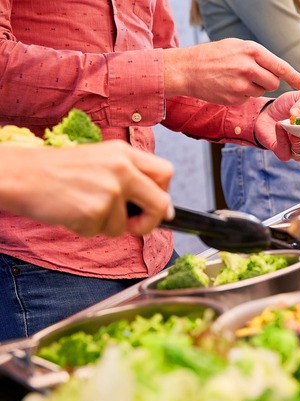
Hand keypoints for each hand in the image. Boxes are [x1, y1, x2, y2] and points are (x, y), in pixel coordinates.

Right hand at [1, 141, 172, 235]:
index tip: (160, 209)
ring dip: (106, 226)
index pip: (166, 172)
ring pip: (126, 225)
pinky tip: (70, 213)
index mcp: (124, 153)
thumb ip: (129, 177)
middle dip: (151, 221)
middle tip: (134, 226)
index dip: (166, 194)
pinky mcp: (95, 211)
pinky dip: (86, 229)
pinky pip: (101, 233)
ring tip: (81, 208)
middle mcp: (122, 168)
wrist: (18, 174)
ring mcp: (110, 190)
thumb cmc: (54, 170)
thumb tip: (163, 208)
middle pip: (161, 202)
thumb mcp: (99, 161)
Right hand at [163, 38, 299, 105]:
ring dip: (253, 88)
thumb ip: (258, 57)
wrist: (186, 69)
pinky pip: (247, 99)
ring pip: (261, 92)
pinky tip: (227, 86)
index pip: (280, 66)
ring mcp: (241, 85)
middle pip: (274, 83)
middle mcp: (248, 68)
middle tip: (254, 77)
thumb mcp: (236, 47)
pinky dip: (241, 95)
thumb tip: (278, 69)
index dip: (294, 77)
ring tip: (235, 79)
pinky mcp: (234, 98)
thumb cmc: (212, 56)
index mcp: (251, 51)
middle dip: (268, 83)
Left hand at [254, 90, 299, 160]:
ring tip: (292, 127)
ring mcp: (297, 148)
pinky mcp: (283, 152)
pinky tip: (280, 126)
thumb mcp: (297, 96)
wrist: (265, 112)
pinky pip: (286, 151)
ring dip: (298, 140)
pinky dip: (283, 138)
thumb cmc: (285, 106)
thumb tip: (298, 114)